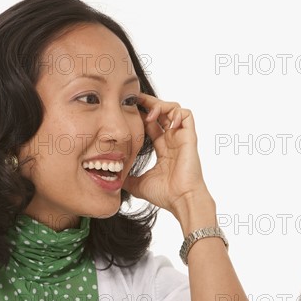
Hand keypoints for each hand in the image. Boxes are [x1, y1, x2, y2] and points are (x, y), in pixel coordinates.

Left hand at [123, 93, 209, 214]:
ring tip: (148, 115)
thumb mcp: (138, 184)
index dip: (140, 115)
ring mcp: (181, 138)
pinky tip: (164, 121)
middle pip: (162, 112)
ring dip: (160, 106)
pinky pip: (186, 115)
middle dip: (148, 103)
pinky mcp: (189, 138)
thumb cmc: (165, 194)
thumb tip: (112, 178)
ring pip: (174, 109)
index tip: (126, 110)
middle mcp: (172, 140)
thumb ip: (127, 179)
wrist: (181, 200)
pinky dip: (175, 112)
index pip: (151, 124)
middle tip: (134, 99)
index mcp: (163, 148)